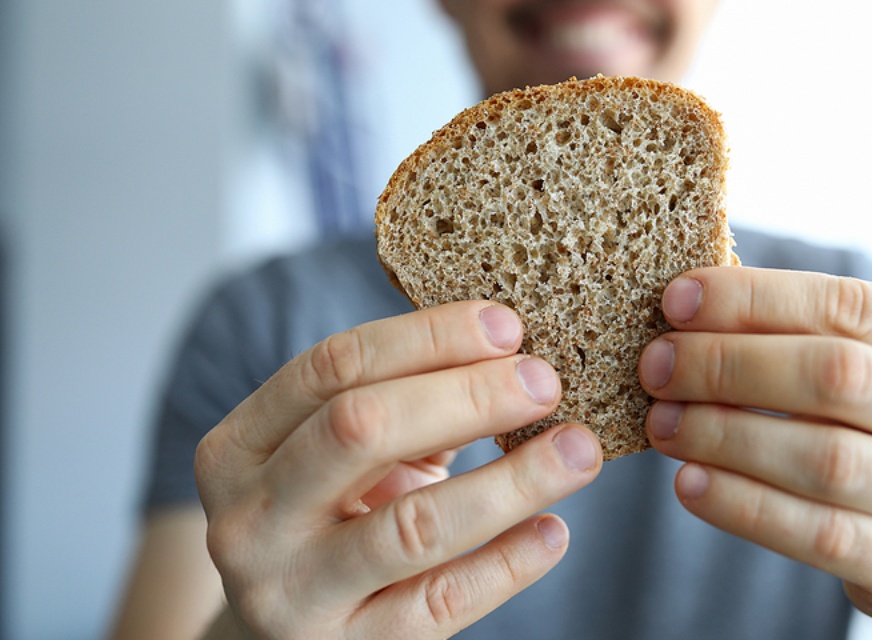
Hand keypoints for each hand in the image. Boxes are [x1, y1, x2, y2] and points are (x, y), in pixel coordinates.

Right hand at [195, 301, 601, 638]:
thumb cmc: (327, 523)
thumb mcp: (337, 460)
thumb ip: (399, 406)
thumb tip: (513, 353)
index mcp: (238, 448)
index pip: (332, 366)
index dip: (427, 338)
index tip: (507, 324)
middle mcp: (250, 519)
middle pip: (361, 428)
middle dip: (468, 395)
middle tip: (546, 381)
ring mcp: (292, 594)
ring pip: (413, 525)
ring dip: (512, 480)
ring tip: (579, 450)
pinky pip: (442, 602)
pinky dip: (508, 562)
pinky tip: (553, 531)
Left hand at [639, 268, 871, 635]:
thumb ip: (830, 340)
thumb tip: (696, 309)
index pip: (855, 305)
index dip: (757, 298)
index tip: (678, 300)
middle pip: (838, 375)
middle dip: (729, 364)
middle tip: (657, 365)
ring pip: (824, 458)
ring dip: (726, 434)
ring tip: (663, 422)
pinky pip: (816, 535)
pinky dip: (743, 504)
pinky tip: (689, 483)